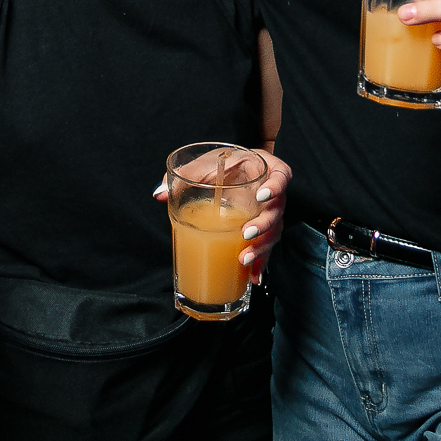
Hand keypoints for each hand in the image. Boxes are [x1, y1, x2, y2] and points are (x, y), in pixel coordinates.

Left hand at [152, 149, 292, 281]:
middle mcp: (273, 193)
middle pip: (277, 210)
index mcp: (264, 169)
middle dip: (264, 225)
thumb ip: (184, 175)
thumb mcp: (205, 164)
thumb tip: (158, 193)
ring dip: (262, 248)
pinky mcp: (262, 230)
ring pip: (274, 232)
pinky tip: (253, 277)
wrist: (230, 170)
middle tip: (246, 234)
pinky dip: (260, 263)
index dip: (276, 186)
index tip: (262, 195)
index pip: (282, 175)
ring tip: (244, 260)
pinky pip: (265, 248)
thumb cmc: (221, 164)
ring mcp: (269, 213)